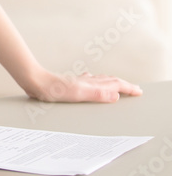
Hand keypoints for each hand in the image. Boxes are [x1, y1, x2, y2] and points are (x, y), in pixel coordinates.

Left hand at [25, 70, 142, 102]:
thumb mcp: (78, 94)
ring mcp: (78, 81)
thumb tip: (116, 95)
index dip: (128, 88)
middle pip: (110, 80)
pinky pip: (87, 81)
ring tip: (118, 84)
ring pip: (100, 79)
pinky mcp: (69, 83)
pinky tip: (89, 80)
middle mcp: (86, 81)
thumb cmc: (53, 90)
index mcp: (91, 84)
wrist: (35, 82)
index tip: (139, 92)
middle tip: (134, 88)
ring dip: (111, 82)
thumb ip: (97, 94)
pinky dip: (95, 81)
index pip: (115, 84)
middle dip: (123, 84)